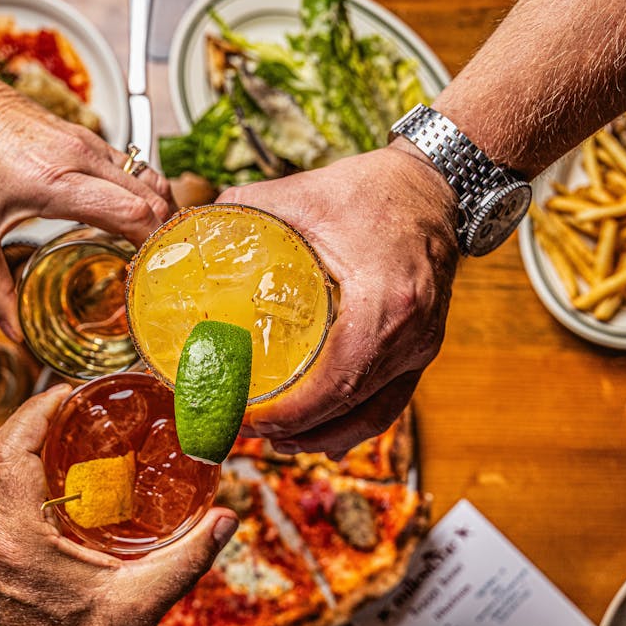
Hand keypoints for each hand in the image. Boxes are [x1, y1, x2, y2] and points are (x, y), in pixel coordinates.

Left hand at [0, 68, 175, 340]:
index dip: (153, 247)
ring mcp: (87, 142)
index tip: (151, 276)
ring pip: (150, 178)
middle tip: (158, 271)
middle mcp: (81, 157)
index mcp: (56, 181)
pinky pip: (134, 167)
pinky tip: (131, 220)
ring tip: (151, 249)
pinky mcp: (85, 135)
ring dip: (160, 213)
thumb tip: (16, 334)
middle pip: (154, 197)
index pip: (134, 212)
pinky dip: (144, 195)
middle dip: (165, 236)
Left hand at [0, 386, 236, 625]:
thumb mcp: (143, 600)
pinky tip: (51, 467)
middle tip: (74, 403)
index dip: (36, 412)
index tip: (69, 394)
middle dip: (33, 417)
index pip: (10, 453)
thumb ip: (188, 557)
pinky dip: (15, 468)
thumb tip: (227, 518)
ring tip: (64, 427)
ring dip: (21, 442)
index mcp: (17, 542)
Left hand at [217, 141, 458, 453]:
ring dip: (323, 436)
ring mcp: (421, 347)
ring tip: (276, 438)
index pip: (335, 383)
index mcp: (385, 304)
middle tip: (245, 430)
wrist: (435, 186)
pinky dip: (350, 422)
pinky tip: (318, 431)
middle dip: (296, 431)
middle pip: (351, 411)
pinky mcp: (421, 349)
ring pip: (373, 417)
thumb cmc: (378, 190)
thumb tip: (190, 233)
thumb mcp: (305, 194)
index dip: (288, 413)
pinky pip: (388, 403)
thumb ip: (244, 211)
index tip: (245, 417)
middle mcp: (411, 336)